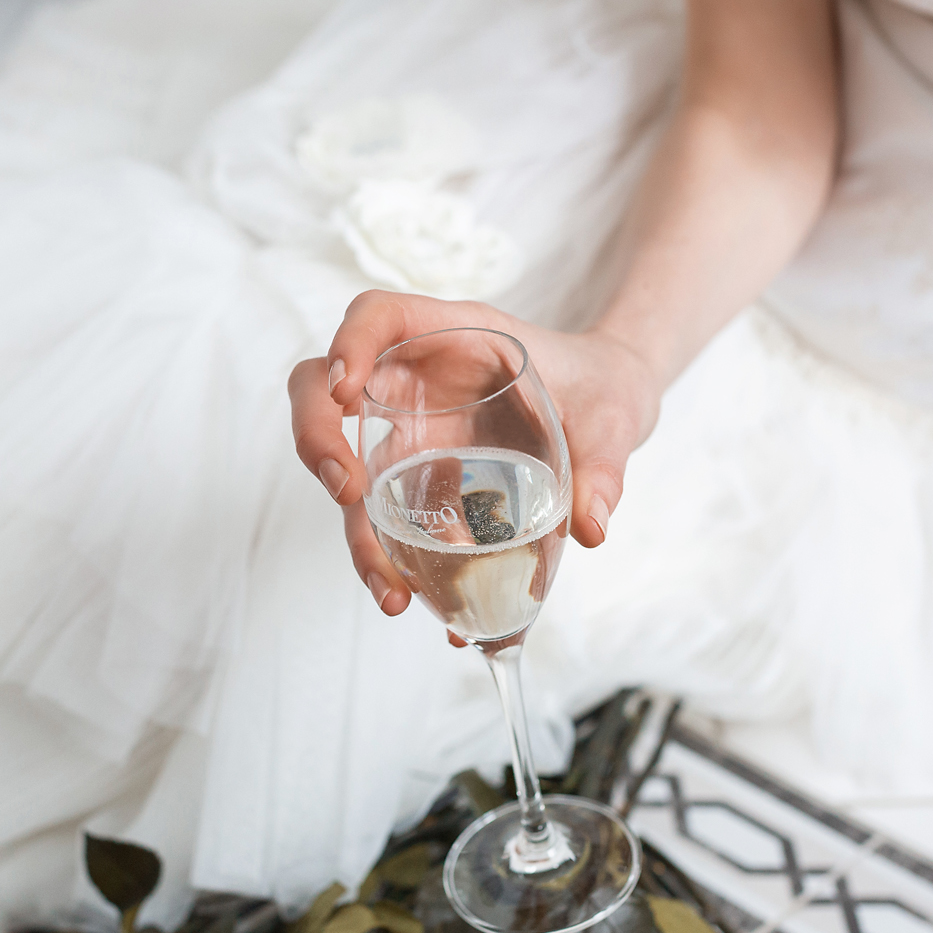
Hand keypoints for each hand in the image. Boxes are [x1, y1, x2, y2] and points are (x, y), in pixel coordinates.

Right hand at [288, 290, 664, 622]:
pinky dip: (402, 568)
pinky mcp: (418, 480)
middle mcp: (414, 384)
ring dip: (358, 535)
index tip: (346, 388)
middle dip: (318, 439)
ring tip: (392, 595)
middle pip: (323, 392)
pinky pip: (388, 521)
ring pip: (349, 473)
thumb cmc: (602, 390)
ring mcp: (408, 433)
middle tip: (348, 492)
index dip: (349, 342)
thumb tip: (592, 528)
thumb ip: (604, 466)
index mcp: (454, 337)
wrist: (607, 410)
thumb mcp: (614, 419)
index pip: (378, 316)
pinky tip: (435, 615)